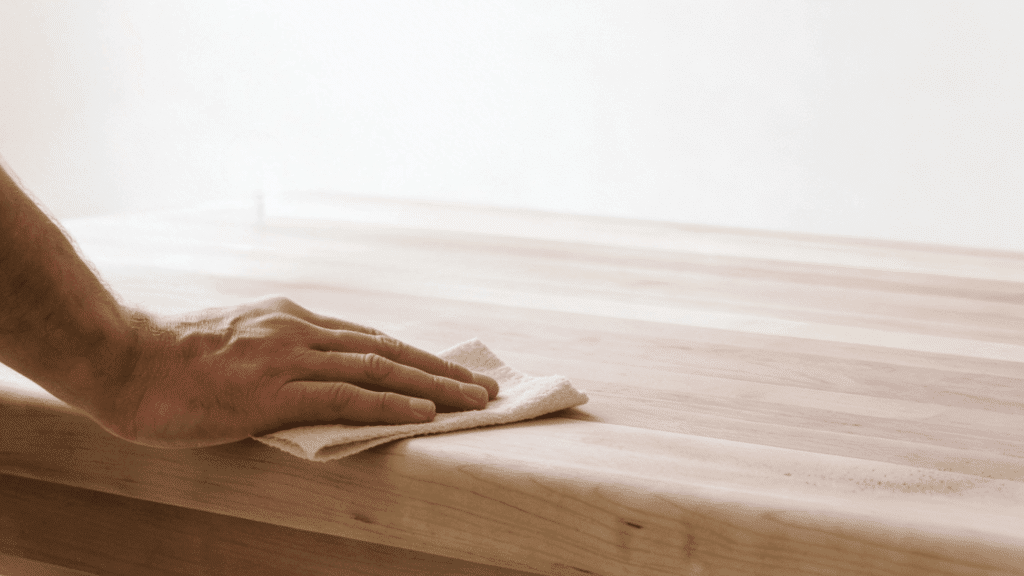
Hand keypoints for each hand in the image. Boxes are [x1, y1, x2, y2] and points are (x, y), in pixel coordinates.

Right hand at [98, 296, 498, 447]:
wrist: (123, 359)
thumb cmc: (171, 361)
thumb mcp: (234, 344)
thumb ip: (274, 355)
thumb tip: (303, 377)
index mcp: (291, 321)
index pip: (369, 339)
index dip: (413, 357)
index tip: (447, 372)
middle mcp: (299, 332)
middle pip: (387, 349)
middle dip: (440, 369)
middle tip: (482, 386)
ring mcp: (288, 358)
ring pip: (378, 368)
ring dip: (433, 385)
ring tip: (473, 400)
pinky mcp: (272, 391)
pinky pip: (344, 396)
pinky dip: (390, 403)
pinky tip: (424, 413)